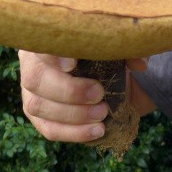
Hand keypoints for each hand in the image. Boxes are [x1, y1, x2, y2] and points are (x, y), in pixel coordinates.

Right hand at [18, 50, 148, 142]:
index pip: (40, 43)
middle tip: (99, 94)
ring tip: (102, 113)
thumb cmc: (109, 54)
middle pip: (35, 79)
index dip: (53, 54)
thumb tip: (139, 63)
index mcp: (48, 38)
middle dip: (69, 90)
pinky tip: (97, 131)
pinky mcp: (40, 117)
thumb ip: (129, 49)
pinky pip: (49, 129)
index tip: (74, 63)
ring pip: (38, 106)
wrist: (113, 79)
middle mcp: (33, 64)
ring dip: (73, 114)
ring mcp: (31, 93)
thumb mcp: (120, 47)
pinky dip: (74, 132)